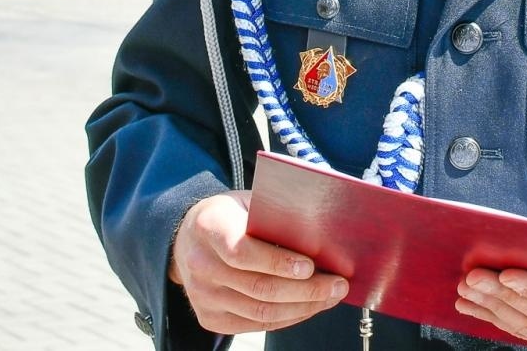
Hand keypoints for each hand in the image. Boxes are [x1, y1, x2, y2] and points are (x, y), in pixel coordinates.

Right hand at [168, 191, 347, 334]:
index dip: (278, 263)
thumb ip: (276, 214)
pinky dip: (288, 318)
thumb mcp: (248, 201)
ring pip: (261, 312)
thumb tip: (321, 232)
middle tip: (337, 285)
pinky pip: (256, 324)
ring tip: (330, 297)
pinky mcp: (209, 318)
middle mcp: (201, 264)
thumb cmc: (230, 216)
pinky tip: (308, 307)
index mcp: (209, 227)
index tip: (311, 266)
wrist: (188, 239)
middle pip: (259, 287)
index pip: (242, 252)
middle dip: (306, 290)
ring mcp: (203, 295)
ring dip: (303, 307)